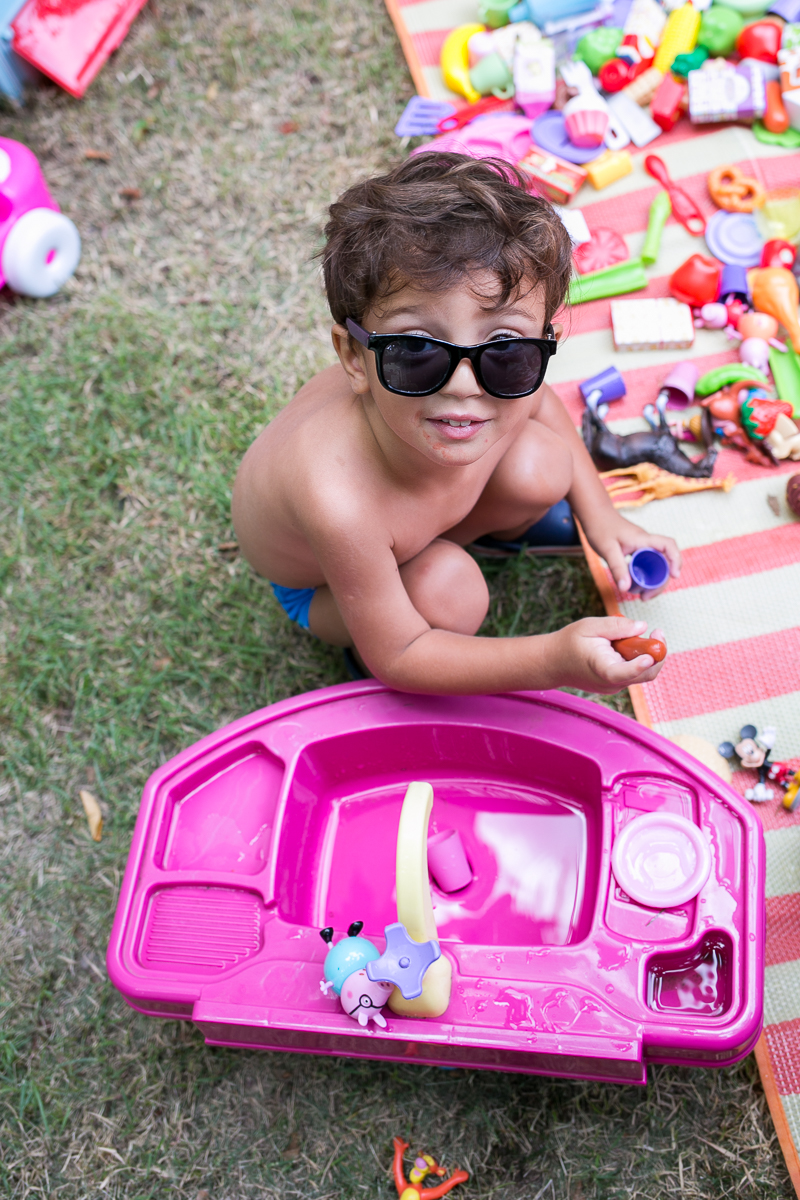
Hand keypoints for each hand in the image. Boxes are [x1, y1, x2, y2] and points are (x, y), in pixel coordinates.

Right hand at [549, 617, 666, 693]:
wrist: (553, 663)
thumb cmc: (569, 643)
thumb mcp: (589, 626)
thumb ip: (616, 626)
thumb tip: (642, 626)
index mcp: (601, 669)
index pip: (622, 673)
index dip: (638, 665)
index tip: (649, 655)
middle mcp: (611, 683)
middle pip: (646, 674)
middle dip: (656, 653)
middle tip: (657, 632)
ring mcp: (615, 686)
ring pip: (642, 672)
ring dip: (644, 653)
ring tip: (627, 637)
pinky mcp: (617, 684)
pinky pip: (635, 672)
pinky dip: (635, 657)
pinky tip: (621, 646)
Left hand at [588, 514, 680, 599]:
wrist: (594, 514)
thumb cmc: (600, 527)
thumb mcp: (607, 550)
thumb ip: (617, 568)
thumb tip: (625, 589)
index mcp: (643, 539)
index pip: (668, 545)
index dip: (676, 560)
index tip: (674, 576)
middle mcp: (646, 542)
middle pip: (664, 561)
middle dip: (660, 581)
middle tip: (646, 597)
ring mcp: (641, 546)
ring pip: (655, 564)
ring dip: (653, 580)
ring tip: (642, 596)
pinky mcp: (635, 549)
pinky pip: (646, 563)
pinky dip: (644, 575)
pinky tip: (635, 585)